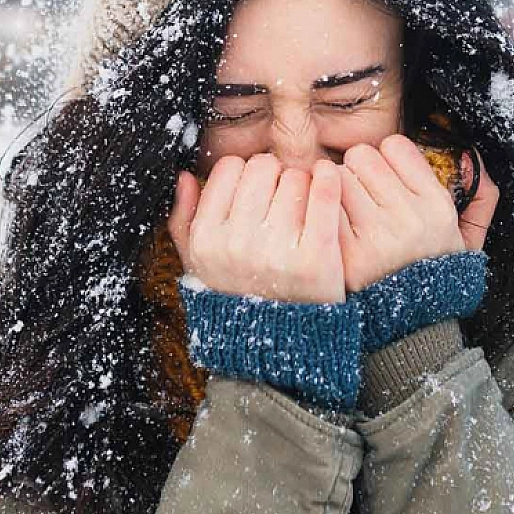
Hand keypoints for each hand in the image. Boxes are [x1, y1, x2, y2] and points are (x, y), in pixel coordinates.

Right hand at [167, 153, 345, 303]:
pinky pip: (325, 191)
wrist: (283, 346)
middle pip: (263, 167)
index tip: (258, 191)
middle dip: (276, 175)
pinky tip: (329, 181)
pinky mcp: (316, 256)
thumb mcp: (199, 265)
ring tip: (303, 208)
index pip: (229, 167)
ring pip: (295, 176)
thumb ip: (184, 219)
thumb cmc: (240, 295)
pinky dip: (330, 178)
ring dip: (304, 183)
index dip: (247, 174)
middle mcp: (236, 244)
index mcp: (206, 240)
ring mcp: (277, 251)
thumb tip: (185, 175)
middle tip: (284, 198)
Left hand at [338, 134, 497, 293]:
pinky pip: (325, 210)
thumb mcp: (468, 239)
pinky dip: (326, 213)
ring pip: (338, 178)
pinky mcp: (348, 256)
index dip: (386, 156)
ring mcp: (377, 237)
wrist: (415, 328)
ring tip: (349, 210)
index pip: (395, 146)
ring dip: (339, 189)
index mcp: (436, 206)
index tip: (385, 174)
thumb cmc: (438, 276)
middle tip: (361, 192)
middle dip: (358, 170)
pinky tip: (335, 226)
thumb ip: (479, 198)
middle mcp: (409, 218)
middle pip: (361, 156)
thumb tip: (466, 155)